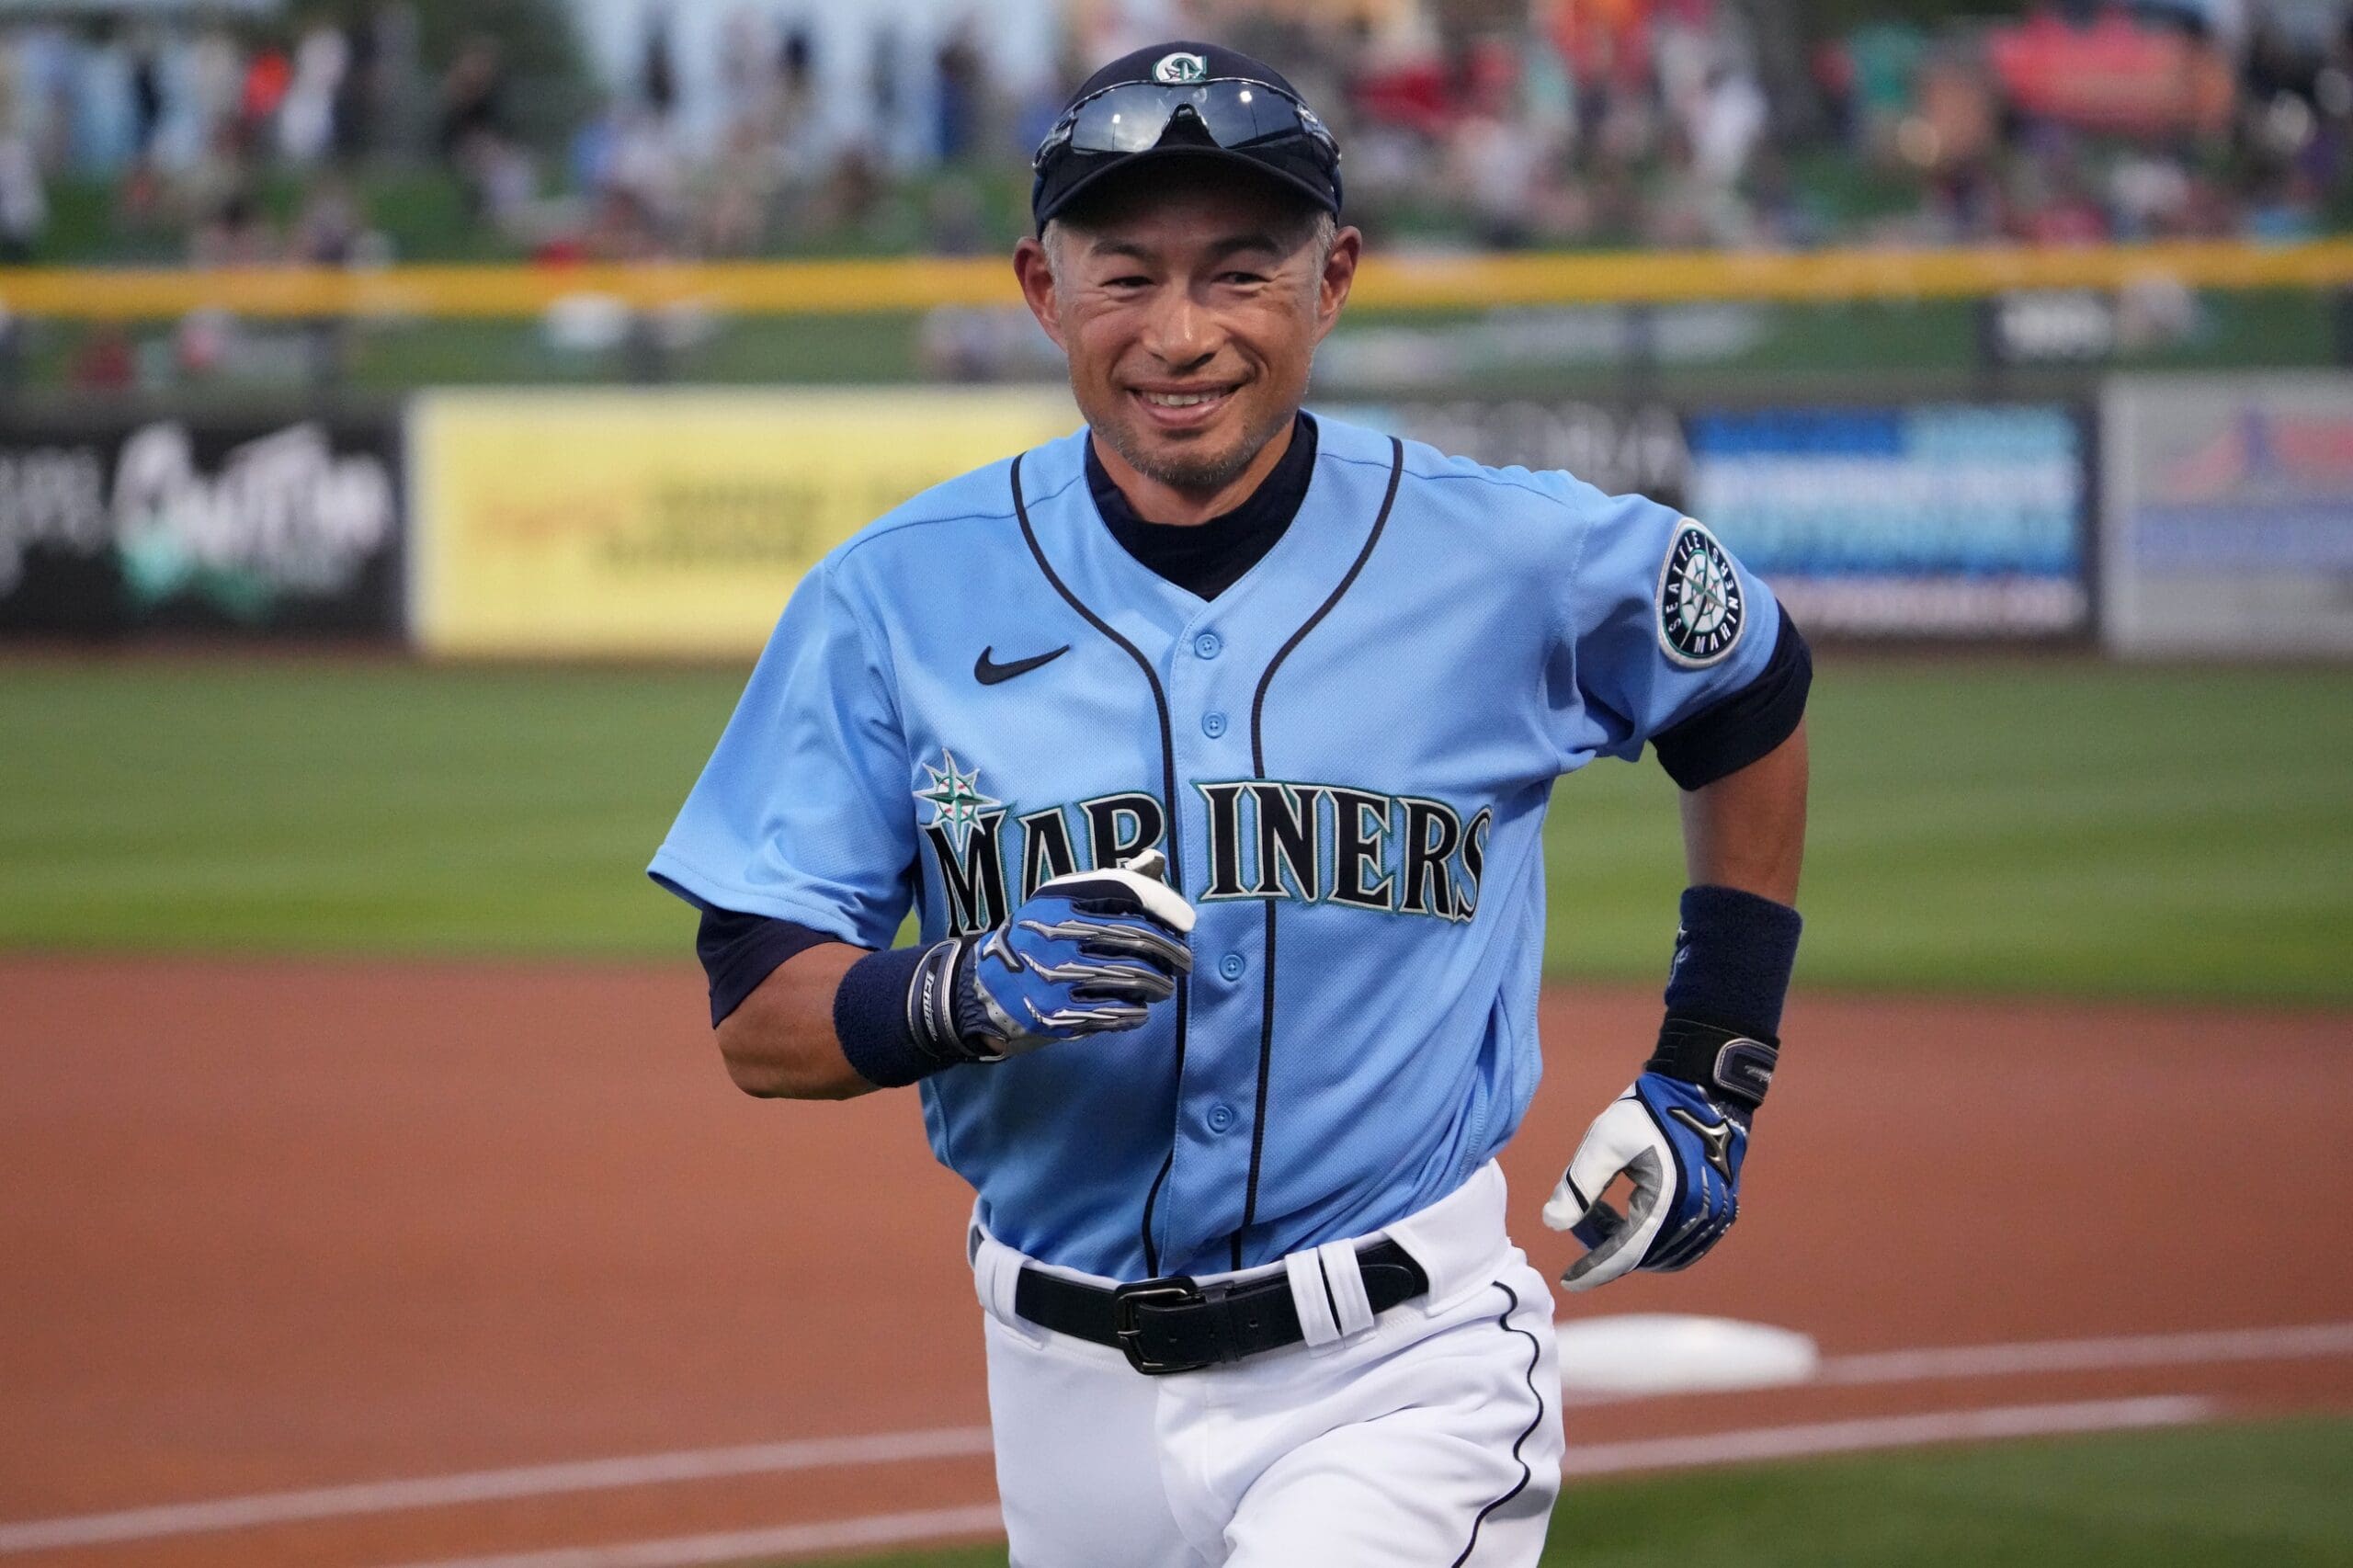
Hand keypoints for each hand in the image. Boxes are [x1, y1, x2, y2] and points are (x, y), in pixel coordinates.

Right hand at [909, 850, 1194, 1062]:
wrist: (981, 989)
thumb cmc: (1037, 939)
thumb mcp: (1062, 902)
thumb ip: (1111, 882)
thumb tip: (1156, 859)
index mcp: (1058, 898)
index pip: (1125, 890)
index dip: (1164, 904)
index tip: (1186, 922)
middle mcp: (1056, 933)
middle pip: (1136, 938)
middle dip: (1172, 952)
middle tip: (1185, 961)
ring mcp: (1056, 976)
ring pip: (1134, 978)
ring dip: (1160, 984)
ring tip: (1164, 986)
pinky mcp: (1057, 1014)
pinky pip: (1117, 1012)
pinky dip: (1138, 1012)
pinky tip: (1140, 1009)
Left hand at [1541, 1071, 1750, 1290]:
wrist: (1700, 1089)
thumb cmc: (1648, 1110)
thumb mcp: (1604, 1141)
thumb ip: (1579, 1185)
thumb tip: (1552, 1224)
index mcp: (1669, 1200)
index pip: (1624, 1253)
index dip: (1594, 1271)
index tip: (1567, 1281)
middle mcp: (1698, 1215)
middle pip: (1644, 1258)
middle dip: (1607, 1251)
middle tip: (1582, 1224)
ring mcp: (1715, 1215)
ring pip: (1665, 1255)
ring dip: (1630, 1246)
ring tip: (1602, 1215)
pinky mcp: (1722, 1210)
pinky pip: (1685, 1245)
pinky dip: (1654, 1242)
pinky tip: (1630, 1216)